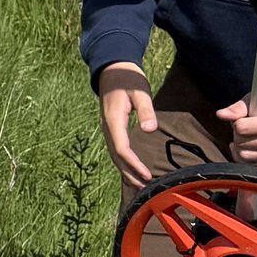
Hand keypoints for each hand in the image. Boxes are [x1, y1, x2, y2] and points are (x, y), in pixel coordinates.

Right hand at [96, 67, 159, 188]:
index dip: (134, 164)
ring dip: (125, 170)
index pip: (122, 148)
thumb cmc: (128, 78)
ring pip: (114, 155)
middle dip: (129, 173)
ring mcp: (107, 128)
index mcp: (113, 119)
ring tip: (139, 184)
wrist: (111, 68)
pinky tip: (132, 168)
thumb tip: (149, 130)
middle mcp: (107, 127)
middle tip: (145, 188)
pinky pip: (115, 149)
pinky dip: (123, 162)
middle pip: (116, 156)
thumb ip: (145, 110)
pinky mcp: (110, 127)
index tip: (148, 176)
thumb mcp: (140, 91)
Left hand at [220, 91, 256, 167]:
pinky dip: (246, 158)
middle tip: (244, 128)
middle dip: (238, 135)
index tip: (243, 119)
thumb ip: (238, 108)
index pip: (243, 128)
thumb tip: (221, 115)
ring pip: (245, 158)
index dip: (237, 122)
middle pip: (242, 144)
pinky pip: (253, 166)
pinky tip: (249, 148)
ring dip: (240, 147)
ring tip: (246, 138)